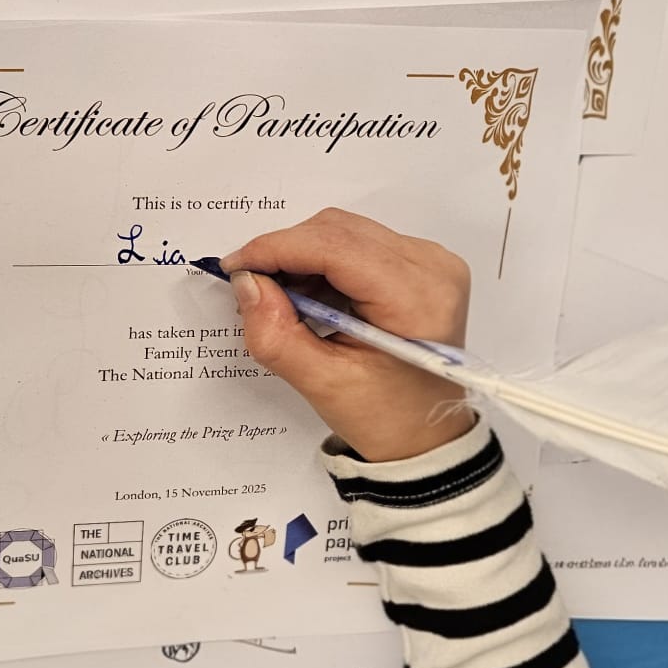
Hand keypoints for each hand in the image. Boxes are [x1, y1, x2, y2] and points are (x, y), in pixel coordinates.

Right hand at [224, 208, 476, 461]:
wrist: (426, 436)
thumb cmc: (387, 417)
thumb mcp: (323, 384)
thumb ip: (277, 334)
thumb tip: (246, 282)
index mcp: (416, 297)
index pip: (335, 247)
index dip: (278, 249)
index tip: (236, 266)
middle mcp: (432, 267)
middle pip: (340, 231)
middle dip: (288, 252)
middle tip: (254, 288)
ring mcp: (431, 262)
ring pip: (347, 232)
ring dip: (306, 257)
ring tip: (285, 300)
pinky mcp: (422, 265)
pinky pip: (361, 244)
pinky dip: (327, 263)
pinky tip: (313, 297)